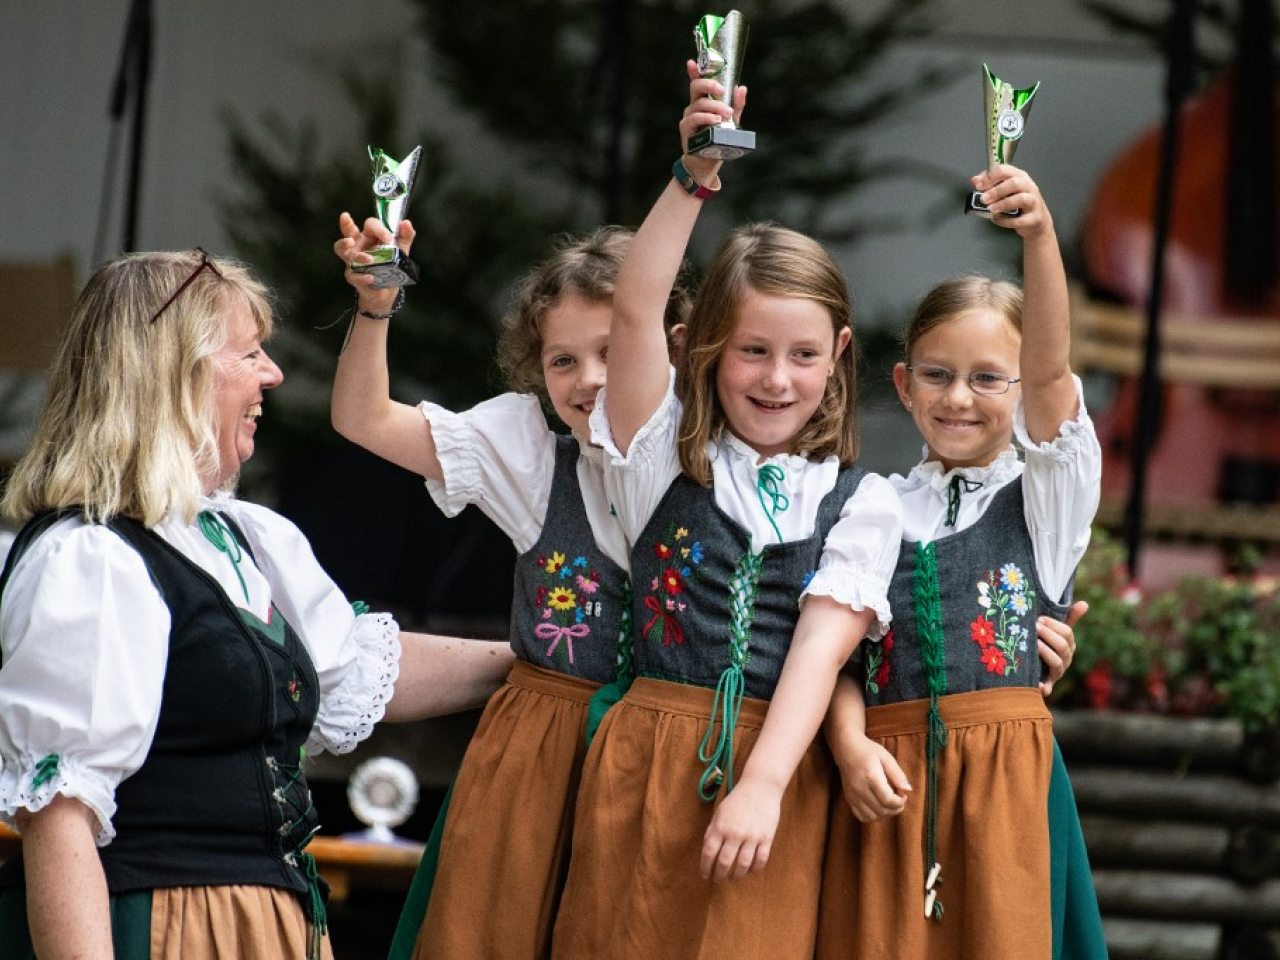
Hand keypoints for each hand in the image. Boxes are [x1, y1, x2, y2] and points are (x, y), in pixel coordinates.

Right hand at [334, 211, 415, 311]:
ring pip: (344, 252)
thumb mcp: (401, 249)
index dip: (378, 228)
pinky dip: (363, 277)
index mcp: (369, 236)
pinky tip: (372, 278)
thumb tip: (406, 223)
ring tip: (369, 260)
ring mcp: (353, 260)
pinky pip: (354, 275)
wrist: (388, 290)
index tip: (388, 238)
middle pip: (348, 233)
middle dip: (346, 226)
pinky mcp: (353, 276)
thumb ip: (405, 236)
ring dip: (357, 255)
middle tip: (348, 225)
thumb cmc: (391, 264)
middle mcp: (358, 245)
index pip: (370, 225)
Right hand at [678, 60, 746, 186]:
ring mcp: (688, 117)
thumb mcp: (731, 121)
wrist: (707, 162)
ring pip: (699, 104)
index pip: (697, 83)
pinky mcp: (686, 129)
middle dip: (709, 84)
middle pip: (695, 87)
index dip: (694, 71)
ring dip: (714, 106)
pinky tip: (715, 120)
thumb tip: (742, 88)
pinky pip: (694, 118)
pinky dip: (706, 117)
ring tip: (726, 114)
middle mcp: (693, 106)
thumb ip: (736, 105)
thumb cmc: (717, 140)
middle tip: (722, 90)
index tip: (692, 62)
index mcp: (703, 101)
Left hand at [700, 778, 780, 881]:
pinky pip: (760, 860)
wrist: (760, 788)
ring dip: (736, 876)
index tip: (705, 875)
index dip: (705, 867)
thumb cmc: (737, 800)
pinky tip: (749, 871)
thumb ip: (712, 831)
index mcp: (721, 827)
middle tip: (718, 880)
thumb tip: (707, 851)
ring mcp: (752, 837)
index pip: (709, 853)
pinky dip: (754, 869)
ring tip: (732, 878)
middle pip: (724, 862)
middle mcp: (735, 833)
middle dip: (719, 875)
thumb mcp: (719, 813)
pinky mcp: (767, 838)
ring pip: (742, 865)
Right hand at [834, 729, 910, 821]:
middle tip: (899, 799)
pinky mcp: (848, 799)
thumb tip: (908, 790)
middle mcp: (860, 789)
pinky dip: (872, 816)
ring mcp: (853, 795)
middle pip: (881, 810)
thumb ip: (897, 774)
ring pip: (872, 817)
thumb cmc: (868, 751)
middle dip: (895, 809)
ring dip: (885, 814)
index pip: (888, 800)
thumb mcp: (886, 757)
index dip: (900, 802)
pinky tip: (878, 807)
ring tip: (889, 803)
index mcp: (871, 777)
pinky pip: (861, 816)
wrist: (846, 749)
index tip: (903, 795)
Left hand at [970, 164, 1053, 239]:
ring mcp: (1033, 202)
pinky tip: (996, 220)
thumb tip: (975, 180)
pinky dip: (1006, 221)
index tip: (979, 186)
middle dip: (997, 190)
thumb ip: (990, 183)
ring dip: (1003, 204)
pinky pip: (1020, 220)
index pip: (1005, 170)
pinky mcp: (1034, 218)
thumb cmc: (1019, 203)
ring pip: (1021, 199)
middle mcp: (1028, 187)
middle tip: (984, 199)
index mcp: (1020, 177)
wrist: (1036, 221)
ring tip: (991, 209)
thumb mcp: (1006, 190)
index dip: (990, 177)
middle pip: (1015, 183)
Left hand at [1038, 599, 1086, 695]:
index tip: (1039, 618)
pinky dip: (1044, 688)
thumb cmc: (1047, 644)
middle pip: (1062, 647)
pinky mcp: (1047, 686)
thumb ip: (1069, 618)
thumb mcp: (1056, 632)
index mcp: (1068, 645)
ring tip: (1034, 644)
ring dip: (1046, 653)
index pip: (1067, 634)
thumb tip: (1085, 603)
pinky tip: (1038, 684)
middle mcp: (1065, 660)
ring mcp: (1057, 674)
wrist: (1036, 671)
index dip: (1054, 625)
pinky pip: (1048, 689)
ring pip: (1057, 663)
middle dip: (1048, 636)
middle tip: (1034, 627)